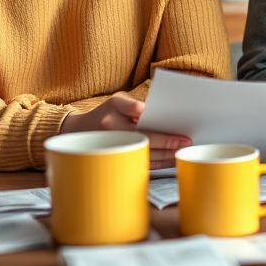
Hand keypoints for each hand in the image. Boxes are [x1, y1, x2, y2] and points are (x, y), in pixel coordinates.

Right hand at [61, 95, 190, 169]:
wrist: (79, 132)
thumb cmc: (103, 113)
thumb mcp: (115, 101)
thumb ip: (133, 105)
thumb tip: (151, 112)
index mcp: (114, 123)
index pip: (145, 132)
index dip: (165, 137)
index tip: (182, 138)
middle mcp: (115, 140)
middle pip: (149, 147)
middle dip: (169, 148)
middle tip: (186, 145)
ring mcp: (117, 153)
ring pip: (146, 159)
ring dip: (165, 159)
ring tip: (181, 154)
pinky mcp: (119, 161)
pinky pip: (141, 164)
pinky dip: (157, 164)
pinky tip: (168, 161)